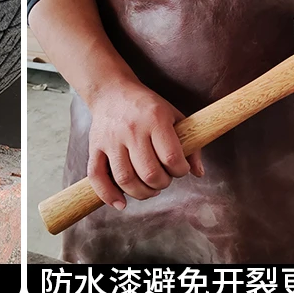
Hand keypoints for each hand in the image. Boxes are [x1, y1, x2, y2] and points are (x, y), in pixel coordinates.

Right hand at [86, 78, 202, 208]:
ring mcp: (111, 138)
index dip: (180, 171)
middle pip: (149, 173)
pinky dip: (108, 194)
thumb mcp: (174, 116)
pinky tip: (120, 202)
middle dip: (161, 184)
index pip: (172, 158)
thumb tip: (199, 173)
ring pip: (125, 179)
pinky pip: (96, 176)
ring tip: (148, 188)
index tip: (179, 168)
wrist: (112, 90)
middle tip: (163, 178)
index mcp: (155, 118)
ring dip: (141, 193)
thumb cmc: (147, 106)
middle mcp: (132, 129)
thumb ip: (190, 144)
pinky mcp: (95, 146)